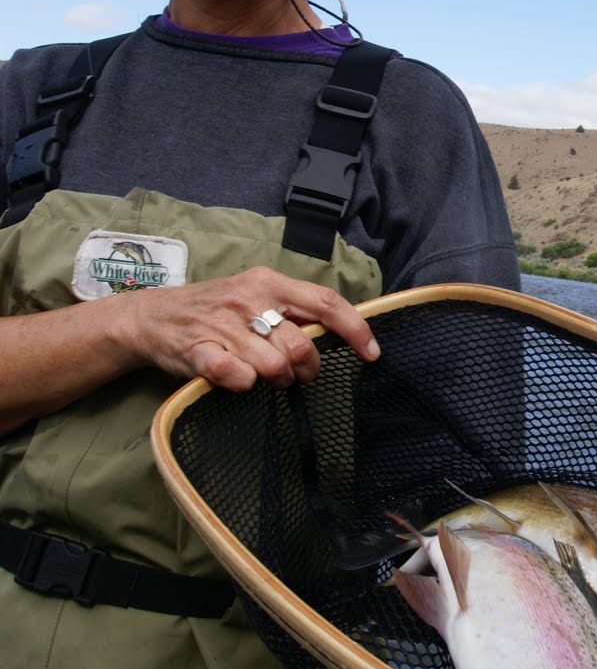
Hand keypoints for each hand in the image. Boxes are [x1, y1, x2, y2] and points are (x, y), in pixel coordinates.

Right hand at [113, 266, 379, 390]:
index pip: (326, 303)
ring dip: (276, 380)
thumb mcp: (255, 295)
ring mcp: (223, 325)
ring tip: (263, 374)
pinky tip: (236, 378)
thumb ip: (293, 309)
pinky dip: (243, 385)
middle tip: (295, 372)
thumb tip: (341, 333)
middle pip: (302, 345)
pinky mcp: (199, 351)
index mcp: (269, 283)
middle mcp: (249, 300)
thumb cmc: (215, 310)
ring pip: (275, 366)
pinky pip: (238, 378)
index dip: (356, 330)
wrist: (153, 316)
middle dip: (307, 368)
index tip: (372, 353)